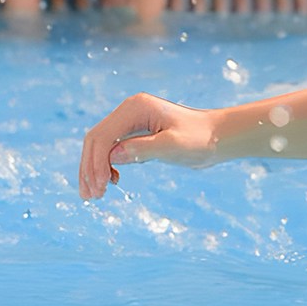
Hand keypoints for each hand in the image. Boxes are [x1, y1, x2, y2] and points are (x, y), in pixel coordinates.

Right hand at [78, 92, 217, 199]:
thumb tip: (113, 156)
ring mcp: (131, 121)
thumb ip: (144, 149)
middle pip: (96, 139)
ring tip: (94, 195)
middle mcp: (128, 111)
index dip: (96, 163)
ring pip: (101, 145)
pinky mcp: (135, 133)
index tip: (99, 189)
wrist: (216, 137)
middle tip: (90, 196)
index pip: (104, 136)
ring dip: (94, 169)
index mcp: (135, 108)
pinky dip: (106, 166)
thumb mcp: (174, 146)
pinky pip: (112, 149)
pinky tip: (113, 181)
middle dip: (89, 168)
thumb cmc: (199, 139)